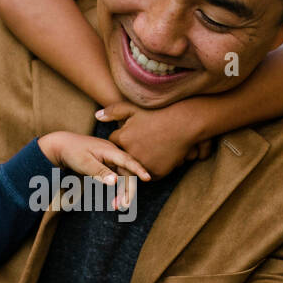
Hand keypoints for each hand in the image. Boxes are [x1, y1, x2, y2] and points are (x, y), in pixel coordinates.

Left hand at [37, 131, 149, 207]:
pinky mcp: (107, 164)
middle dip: (127, 190)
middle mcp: (113, 154)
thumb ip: (100, 172)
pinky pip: (117, 177)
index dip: (138, 169)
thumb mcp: (84, 163)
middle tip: (124, 206)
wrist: (61, 145)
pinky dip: (117, 189)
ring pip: (122, 177)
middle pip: (127, 173)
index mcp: (109, 150)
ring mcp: (110, 159)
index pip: (127, 161)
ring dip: (122, 192)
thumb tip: (115, 182)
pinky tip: (115, 200)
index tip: (147, 178)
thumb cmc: (72, 152)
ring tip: (117, 207)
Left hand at [97, 101, 213, 179]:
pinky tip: (156, 159)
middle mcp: (131, 154)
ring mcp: (144, 165)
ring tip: (148, 153)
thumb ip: (113, 111)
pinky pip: (148, 174)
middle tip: (140, 146)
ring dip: (137, 164)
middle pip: (123, 159)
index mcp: (123, 139)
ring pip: (135, 168)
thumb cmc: (159, 114)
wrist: (185, 124)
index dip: (121, 139)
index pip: (114, 144)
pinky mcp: (156, 173)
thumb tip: (96, 116)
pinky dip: (150, 169)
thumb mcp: (134, 108)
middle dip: (127, 154)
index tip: (129, 136)